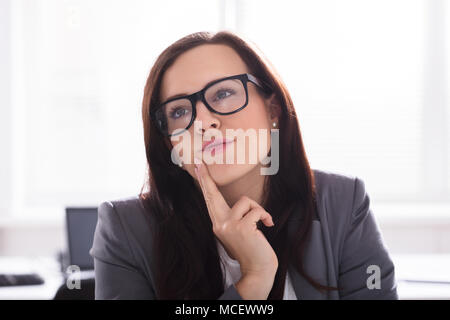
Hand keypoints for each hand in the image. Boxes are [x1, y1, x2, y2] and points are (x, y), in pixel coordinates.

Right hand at [194, 159, 278, 278]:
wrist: (258, 270)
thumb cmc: (251, 249)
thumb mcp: (238, 232)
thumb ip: (234, 218)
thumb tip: (242, 202)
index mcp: (218, 224)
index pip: (210, 200)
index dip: (204, 182)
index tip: (198, 167)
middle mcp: (219, 224)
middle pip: (212, 195)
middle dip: (206, 178)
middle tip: (200, 161)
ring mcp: (228, 226)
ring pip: (245, 201)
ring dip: (258, 210)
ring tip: (261, 224)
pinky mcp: (241, 228)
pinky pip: (257, 210)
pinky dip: (265, 216)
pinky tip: (266, 226)